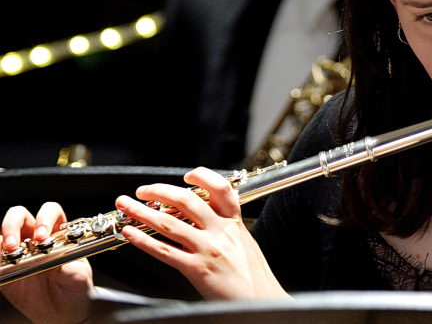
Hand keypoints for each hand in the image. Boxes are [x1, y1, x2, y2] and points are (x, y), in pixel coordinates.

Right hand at [0, 203, 92, 323]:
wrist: (66, 312)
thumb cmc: (76, 288)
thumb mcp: (77, 276)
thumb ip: (64, 264)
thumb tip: (49, 256)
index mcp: (59, 233)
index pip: (50, 212)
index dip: (44, 219)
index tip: (42, 237)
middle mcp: (36, 239)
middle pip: (20, 216)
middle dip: (13, 224)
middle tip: (15, 244)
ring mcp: (19, 253)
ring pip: (3, 234)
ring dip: (2, 238)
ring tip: (7, 252)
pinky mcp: (6, 270)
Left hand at [116, 167, 288, 299]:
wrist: (259, 300)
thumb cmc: (252, 276)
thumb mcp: (244, 242)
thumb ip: (226, 226)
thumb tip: (205, 214)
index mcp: (233, 223)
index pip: (220, 188)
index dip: (202, 176)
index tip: (186, 176)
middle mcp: (220, 232)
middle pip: (187, 200)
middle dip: (159, 191)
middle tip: (143, 190)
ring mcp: (207, 249)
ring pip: (169, 222)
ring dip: (142, 211)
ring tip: (126, 205)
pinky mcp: (196, 269)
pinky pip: (164, 250)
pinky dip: (143, 240)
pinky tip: (130, 233)